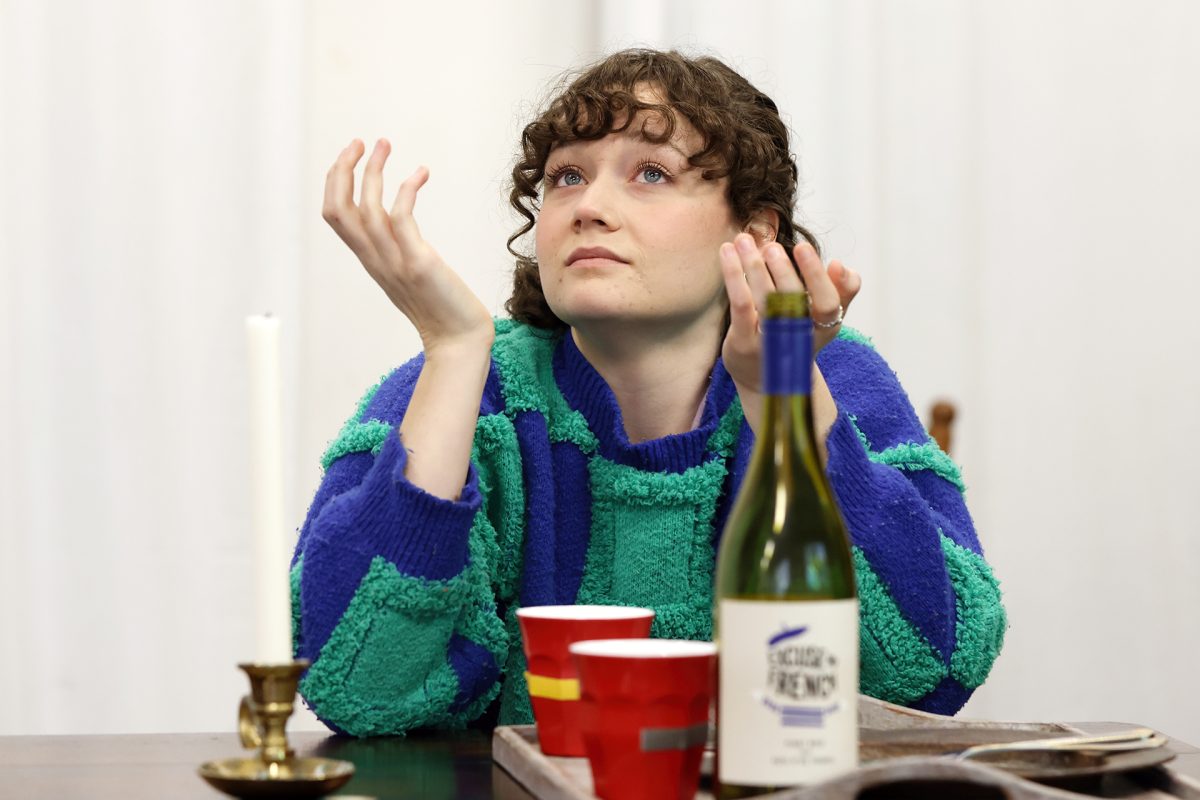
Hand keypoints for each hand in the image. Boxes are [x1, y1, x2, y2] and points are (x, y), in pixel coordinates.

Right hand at [322, 139, 493, 353]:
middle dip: (343, 169)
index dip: (337, 181)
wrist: (459, 342)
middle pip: (338, 208)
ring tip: (385, 144)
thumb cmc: (442, 308)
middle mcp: (375, 260)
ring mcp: (394, 263)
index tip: (354, 154)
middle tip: (361, 142)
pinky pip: (401, 218)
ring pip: (366, 208)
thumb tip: (398, 219)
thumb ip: (397, 247)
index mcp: (370, 260)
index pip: (335, 215)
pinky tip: (420, 173)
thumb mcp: (409, 271)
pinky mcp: (419, 264)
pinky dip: (406, 189)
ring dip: (373, 169)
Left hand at [720, 234, 860, 444]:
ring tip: (743, 240)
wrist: (767, 382)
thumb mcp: (824, 318)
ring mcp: (769, 344)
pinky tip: (727, 253)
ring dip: (752, 264)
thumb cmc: (797, 337)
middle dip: (781, 269)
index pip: (828, 304)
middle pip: (794, 301)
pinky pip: (740, 304)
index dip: (818, 277)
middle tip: (770, 246)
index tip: (803, 248)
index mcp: (824, 330)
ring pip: (764, 299)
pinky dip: (733, 275)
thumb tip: (841, 265)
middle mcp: (798, 339)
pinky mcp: (743, 343)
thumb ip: (841, 291)